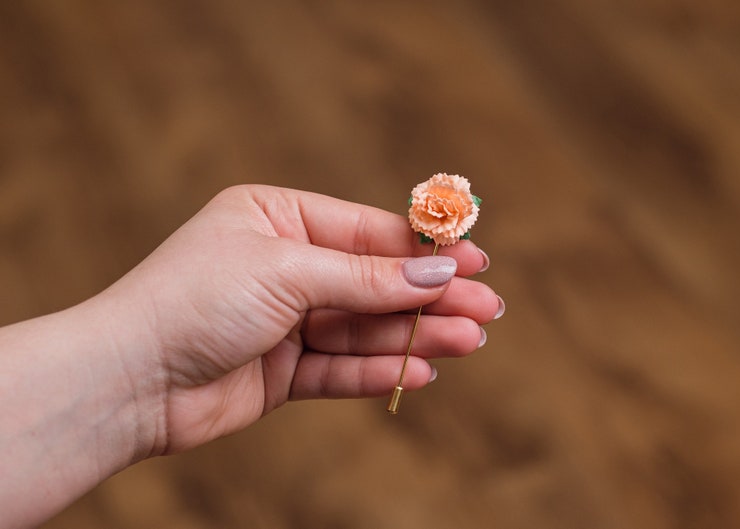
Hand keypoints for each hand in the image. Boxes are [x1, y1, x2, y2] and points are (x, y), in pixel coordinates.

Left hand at [102, 185, 500, 454]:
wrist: (128, 379)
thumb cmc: (194, 300)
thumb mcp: (287, 272)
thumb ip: (365, 278)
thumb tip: (437, 273)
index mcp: (278, 217)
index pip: (368, 231)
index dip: (423, 249)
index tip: (475, 261)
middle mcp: (284, 265)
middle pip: (374, 281)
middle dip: (430, 296)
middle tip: (487, 310)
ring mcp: (285, 320)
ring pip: (364, 327)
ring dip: (416, 335)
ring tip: (468, 342)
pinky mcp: (282, 370)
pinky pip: (341, 368)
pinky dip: (379, 371)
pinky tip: (421, 371)